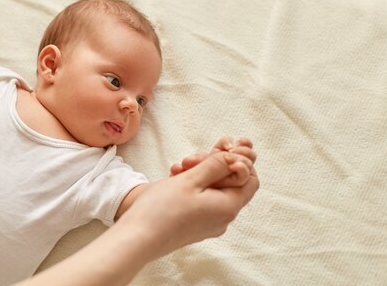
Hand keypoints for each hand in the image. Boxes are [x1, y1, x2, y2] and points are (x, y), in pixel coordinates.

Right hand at [118, 151, 258, 259]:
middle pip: (230, 183)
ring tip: (178, 168)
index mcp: (227, 207)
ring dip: (199, 173)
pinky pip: (202, 200)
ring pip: (214, 190)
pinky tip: (175, 178)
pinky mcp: (195, 226)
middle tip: (190, 158)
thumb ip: (217, 165)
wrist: (136, 238)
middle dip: (213, 164)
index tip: (221, 148)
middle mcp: (223, 219)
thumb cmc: (162, 209)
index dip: (239, 160)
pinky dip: (192, 186)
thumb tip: (238, 157)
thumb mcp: (191, 179)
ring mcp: (209, 224)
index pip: (250, 179)